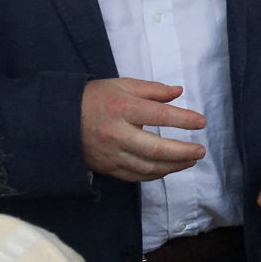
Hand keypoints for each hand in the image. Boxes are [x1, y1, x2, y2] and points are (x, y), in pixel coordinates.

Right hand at [81, 78, 206, 182]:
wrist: (59, 119)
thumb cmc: (94, 98)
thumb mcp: (122, 85)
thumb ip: (152, 89)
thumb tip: (178, 92)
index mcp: (122, 107)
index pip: (159, 115)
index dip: (183, 120)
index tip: (201, 122)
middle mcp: (116, 133)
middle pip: (155, 149)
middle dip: (182, 152)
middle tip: (201, 151)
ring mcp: (111, 154)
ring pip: (148, 167)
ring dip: (173, 166)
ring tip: (191, 160)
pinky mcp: (107, 167)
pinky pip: (136, 176)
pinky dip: (155, 174)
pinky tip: (169, 169)